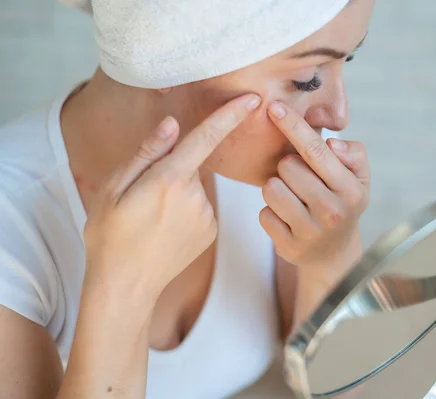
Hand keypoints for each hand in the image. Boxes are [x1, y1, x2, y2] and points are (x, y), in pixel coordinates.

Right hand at [83, 93, 261, 300]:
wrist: (125, 285)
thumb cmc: (110, 235)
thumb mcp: (114, 188)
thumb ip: (147, 153)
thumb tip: (173, 124)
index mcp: (169, 179)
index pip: (206, 137)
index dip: (230, 115)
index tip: (253, 98)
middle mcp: (196, 196)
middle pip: (190, 165)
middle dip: (171, 171)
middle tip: (141, 197)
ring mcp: (207, 216)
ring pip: (194, 187)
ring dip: (177, 193)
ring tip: (150, 219)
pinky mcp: (211, 230)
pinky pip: (200, 207)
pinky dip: (185, 210)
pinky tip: (165, 229)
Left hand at [260, 101, 369, 270]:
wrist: (333, 253)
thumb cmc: (343, 202)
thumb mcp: (359, 178)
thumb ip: (354, 154)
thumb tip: (333, 144)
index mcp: (350, 190)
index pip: (316, 151)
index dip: (293, 126)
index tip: (274, 108)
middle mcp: (332, 211)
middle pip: (287, 167)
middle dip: (289, 167)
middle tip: (301, 180)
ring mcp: (309, 232)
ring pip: (271, 189)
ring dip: (277, 188)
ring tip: (292, 197)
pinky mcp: (288, 247)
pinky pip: (264, 214)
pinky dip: (271, 212)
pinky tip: (286, 218)